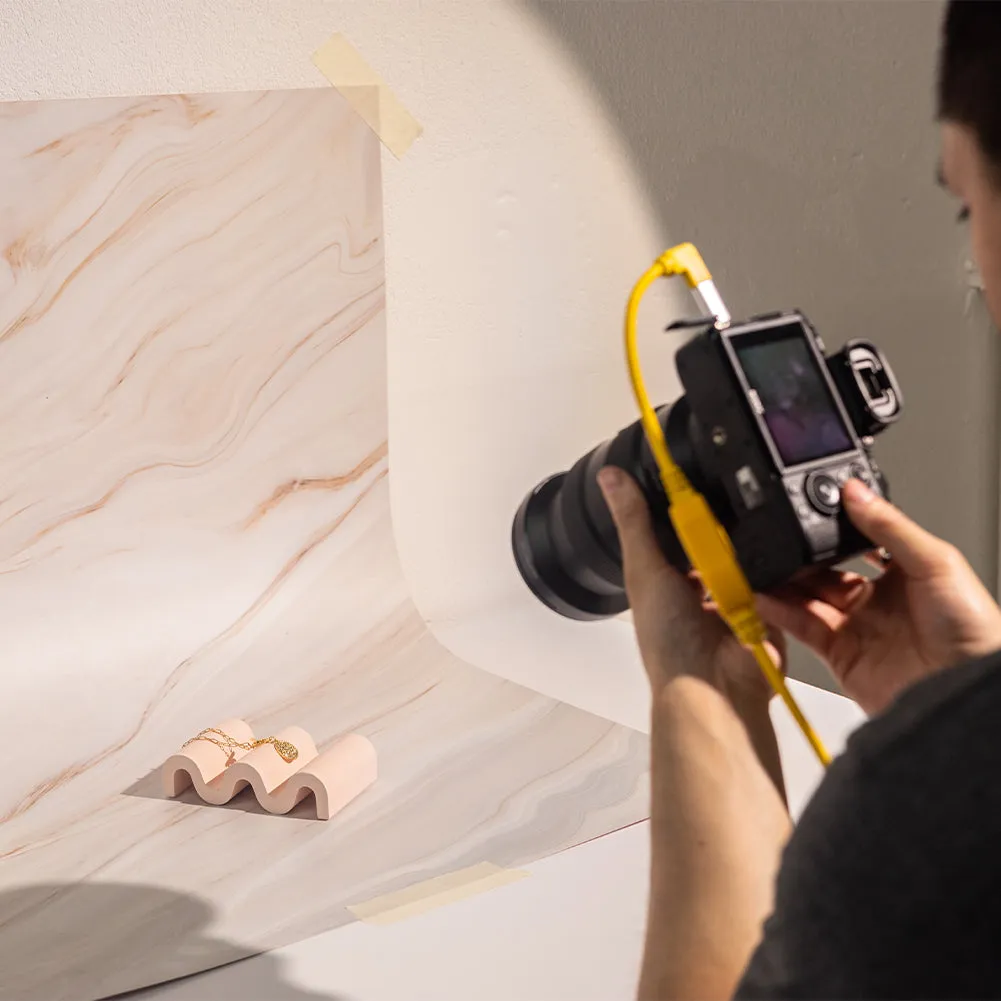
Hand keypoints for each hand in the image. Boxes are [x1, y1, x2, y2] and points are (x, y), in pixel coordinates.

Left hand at [597, 466, 784, 712]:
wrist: (715, 685)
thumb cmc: (669, 639)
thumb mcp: (644, 569)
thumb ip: (633, 522)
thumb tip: (610, 476)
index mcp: (669, 577)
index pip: (681, 529)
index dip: (688, 503)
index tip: (696, 463)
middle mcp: (703, 585)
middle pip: (719, 537)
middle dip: (724, 518)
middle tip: (732, 478)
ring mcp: (739, 595)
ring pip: (750, 550)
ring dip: (751, 538)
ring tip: (754, 511)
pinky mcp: (772, 604)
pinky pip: (780, 571)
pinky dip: (776, 561)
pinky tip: (777, 541)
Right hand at [757, 478, 1000, 715]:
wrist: (965, 688)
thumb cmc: (972, 630)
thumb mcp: (935, 561)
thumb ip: (889, 526)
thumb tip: (855, 491)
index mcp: (902, 572)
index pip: (854, 544)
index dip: (829, 531)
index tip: (805, 514)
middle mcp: (876, 599)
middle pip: (824, 571)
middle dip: (799, 557)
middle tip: (777, 541)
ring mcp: (856, 627)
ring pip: (807, 597)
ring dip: (783, 582)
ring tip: (761, 564)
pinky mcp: (839, 654)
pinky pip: (801, 627)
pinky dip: (778, 611)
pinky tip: (764, 595)